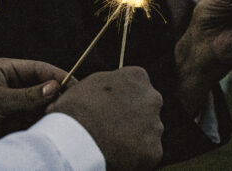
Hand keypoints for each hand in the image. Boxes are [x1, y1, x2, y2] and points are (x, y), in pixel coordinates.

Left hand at [0, 57, 65, 152]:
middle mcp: (11, 85)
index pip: (39, 69)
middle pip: (42, 87)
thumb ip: (28, 96)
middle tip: (72, 106)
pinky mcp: (10, 122)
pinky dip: (41, 124)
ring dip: (50, 112)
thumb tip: (55, 87)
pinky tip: (50, 129)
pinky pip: (31, 120)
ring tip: (63, 119)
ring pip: (39, 105)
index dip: (59, 75)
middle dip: (56, 95)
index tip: (76, 85)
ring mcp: (11, 104)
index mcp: (6, 70)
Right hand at [47, 67, 163, 170]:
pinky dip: (135, 155)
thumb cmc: (77, 108)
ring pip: (148, 131)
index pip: (137, 84)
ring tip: (111, 141)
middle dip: (134, 115)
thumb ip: (110, 83)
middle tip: (112, 126)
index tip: (112, 105)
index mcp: (137, 76)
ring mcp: (155, 125)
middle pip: (146, 107)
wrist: (76, 138)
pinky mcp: (154, 150)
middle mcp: (152, 98)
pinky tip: (117, 153)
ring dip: (135, 135)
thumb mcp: (92, 83)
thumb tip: (112, 90)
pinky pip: (147, 152)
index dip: (123, 96)